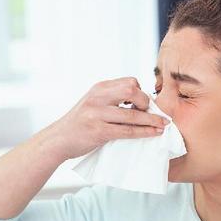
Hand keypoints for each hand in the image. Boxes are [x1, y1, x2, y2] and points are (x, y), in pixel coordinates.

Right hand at [47, 77, 170, 159]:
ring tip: (163, 125)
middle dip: (146, 102)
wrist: (58, 140)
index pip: (129, 81)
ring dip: (151, 120)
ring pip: (132, 114)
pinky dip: (144, 132)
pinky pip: (127, 131)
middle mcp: (97, 97)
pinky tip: (154, 133)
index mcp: (99, 88)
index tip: (146, 104)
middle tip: (152, 113)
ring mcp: (97, 114)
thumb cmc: (79, 123)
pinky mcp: (98, 131)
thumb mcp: (93, 103)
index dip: (142, 92)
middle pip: (131, 89)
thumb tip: (141, 102)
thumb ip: (111, 99)